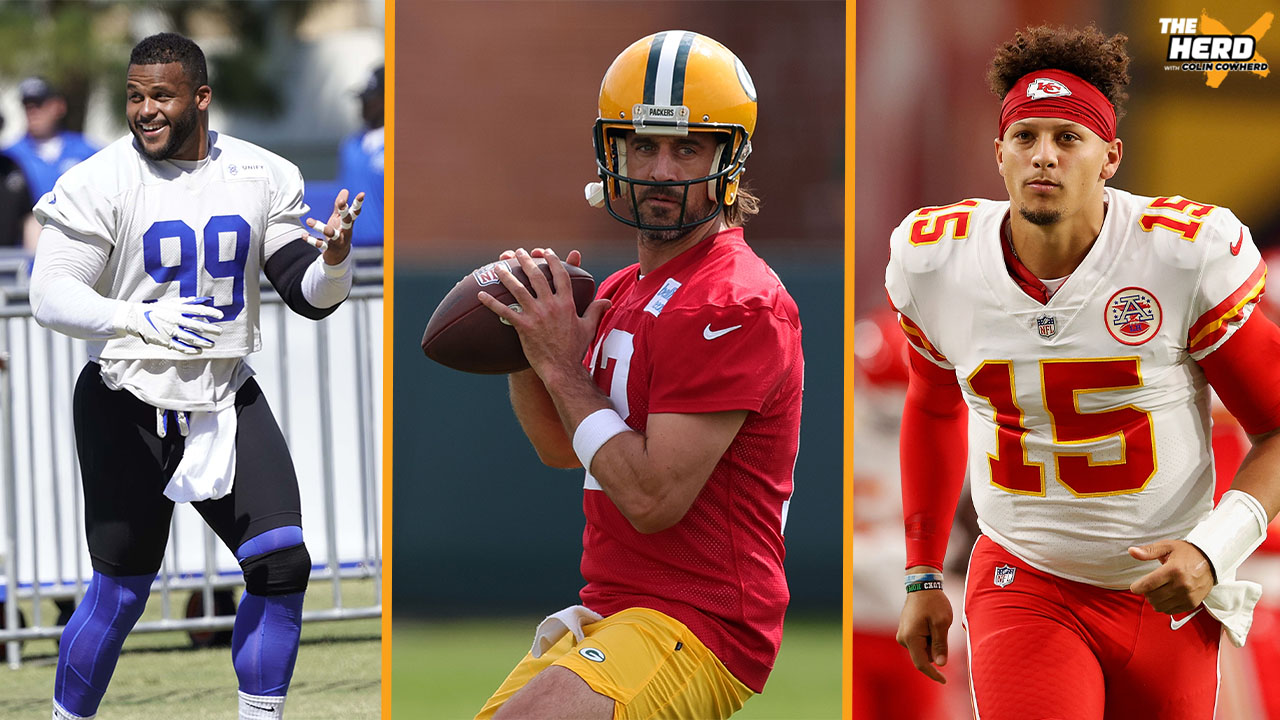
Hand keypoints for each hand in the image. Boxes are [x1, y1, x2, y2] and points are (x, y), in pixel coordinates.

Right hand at [124, 297, 223, 353]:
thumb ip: (188, 302)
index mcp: (177, 309)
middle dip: (211, 329)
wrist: (136, 318)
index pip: (198, 310)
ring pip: (191, 338)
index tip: (220, 315)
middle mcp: (175, 320)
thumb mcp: (172, 302)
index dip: (211, 312)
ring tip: (212, 344)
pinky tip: (199, 351)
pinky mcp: (166, 341)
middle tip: (220, 332)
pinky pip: (181, 347)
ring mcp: (170, 331)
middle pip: (197, 326)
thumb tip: (204, 300)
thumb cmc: (158, 309)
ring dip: (204, 342)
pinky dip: (191, 350)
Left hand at [304, 188, 363, 264]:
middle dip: (345, 212)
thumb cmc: (340, 233)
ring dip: (321, 227)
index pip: (355, 212)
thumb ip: (340, 206)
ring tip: (309, 221)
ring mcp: (338, 241)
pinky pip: (321, 245)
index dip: (358, 203)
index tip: (362, 194)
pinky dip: (312, 240)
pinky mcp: (329, 249)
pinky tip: (303, 236)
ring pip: (332, 234)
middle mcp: (345, 232)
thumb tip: (345, 190)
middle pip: (348, 221)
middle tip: (341, 203)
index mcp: (348, 224)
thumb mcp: (339, 219)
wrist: (339, 257)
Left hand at [477, 248, 608, 380]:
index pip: (561, 274)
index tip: (545, 252)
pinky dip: (491, 302)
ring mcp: (536, 315)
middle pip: (537, 276)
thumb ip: (596, 311)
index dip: (553, 260)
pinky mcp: (523, 327)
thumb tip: (607, 302)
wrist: (562, 369)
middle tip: (517, 252)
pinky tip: (480, 295)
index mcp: (567, 303)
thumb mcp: (589, 328)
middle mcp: (551, 305)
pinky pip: (504, 311)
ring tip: (498, 266)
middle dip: (526, 261)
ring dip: (506, 276)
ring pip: (518, 290)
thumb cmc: (576, 350)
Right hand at [896, 570, 952, 683]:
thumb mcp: (942, 623)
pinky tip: (930, 623)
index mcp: (911, 638)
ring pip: (922, 649)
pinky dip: (928, 637)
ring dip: (932, 642)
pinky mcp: (905, 630)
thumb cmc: (934, 603)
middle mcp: (903, 638)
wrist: (922, 585)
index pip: (922, 663)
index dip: (934, 674)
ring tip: (936, 623)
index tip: (945, 681)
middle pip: (923, 656)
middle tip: (942, 629)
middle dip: (936, 650)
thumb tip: (940, 664)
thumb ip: (940, 645)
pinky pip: (919, 642)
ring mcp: (903, 634)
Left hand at [1128, 540, 1215, 613]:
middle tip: (1148, 586)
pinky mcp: (1192, 603)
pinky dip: (1164, 605)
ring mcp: (1187, 596)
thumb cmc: (1188, 553)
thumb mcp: (1167, 546)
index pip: (1148, 584)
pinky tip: (1166, 596)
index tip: (1135, 587)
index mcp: (1173, 570)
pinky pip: (1170, 611)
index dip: (1137, 587)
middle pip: (1153, 597)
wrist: (1211, 561)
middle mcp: (1181, 585)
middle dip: (1146, 593)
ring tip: (1157, 591)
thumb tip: (1132, 551)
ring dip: (1154, 600)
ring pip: (1160, 606)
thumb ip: (1149, 551)